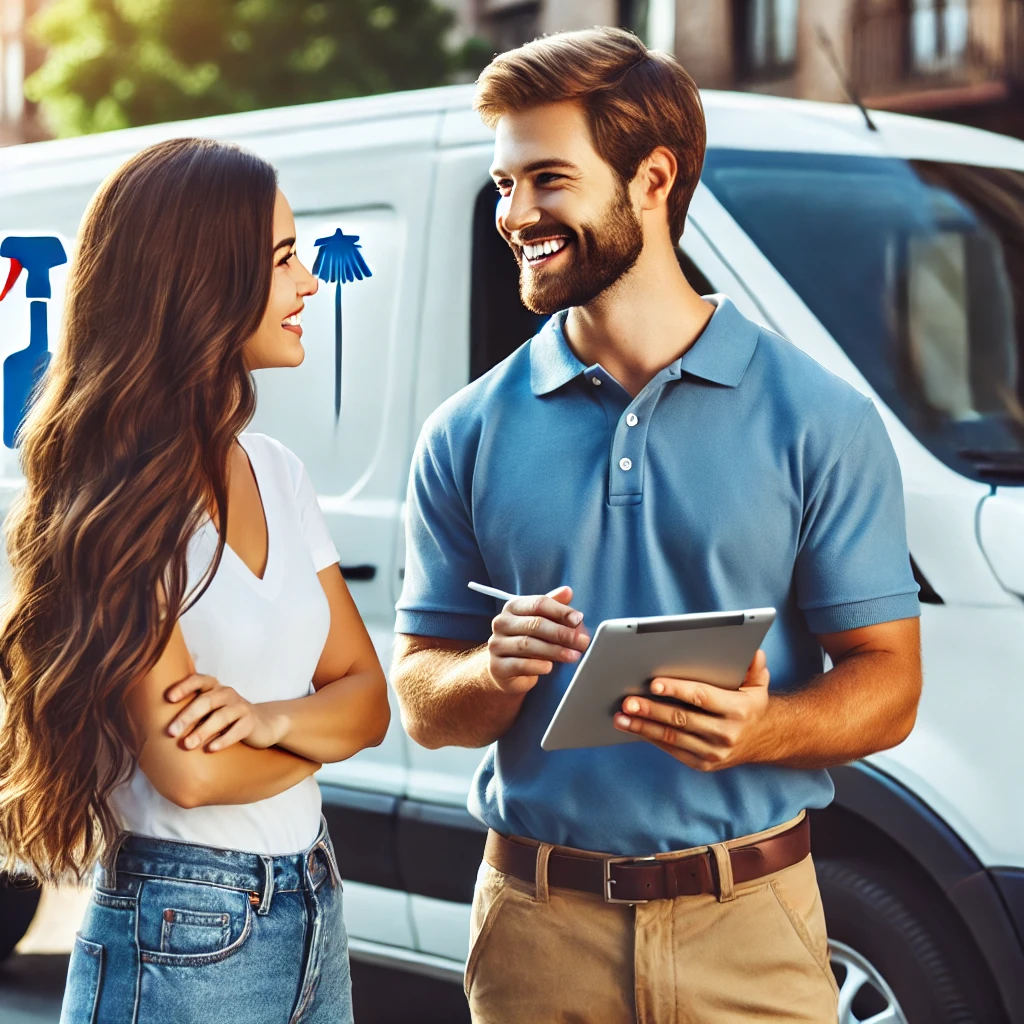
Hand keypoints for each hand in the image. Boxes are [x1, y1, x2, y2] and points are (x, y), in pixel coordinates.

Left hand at [165, 674, 289, 751]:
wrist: (262, 724)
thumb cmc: (225, 717)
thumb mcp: (210, 709)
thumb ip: (190, 710)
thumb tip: (153, 724)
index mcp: (214, 687)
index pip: (198, 680)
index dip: (184, 687)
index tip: (169, 699)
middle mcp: (227, 693)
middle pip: (206, 701)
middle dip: (187, 716)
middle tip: (171, 732)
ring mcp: (240, 707)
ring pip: (221, 716)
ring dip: (202, 731)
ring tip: (187, 745)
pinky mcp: (250, 722)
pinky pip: (236, 730)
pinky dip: (223, 740)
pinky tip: (211, 749)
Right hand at [487, 586, 589, 695]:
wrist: (505, 669)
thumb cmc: (527, 640)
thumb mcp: (541, 620)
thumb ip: (554, 605)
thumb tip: (568, 591)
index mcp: (513, 607)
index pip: (539, 604)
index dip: (561, 611)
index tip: (578, 619)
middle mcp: (501, 623)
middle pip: (535, 624)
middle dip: (562, 633)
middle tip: (582, 642)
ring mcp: (497, 645)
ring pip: (528, 645)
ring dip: (555, 650)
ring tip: (573, 655)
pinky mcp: (498, 666)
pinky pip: (520, 664)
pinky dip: (538, 666)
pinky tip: (550, 667)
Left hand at [612, 650, 770, 771]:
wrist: (763, 740)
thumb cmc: (751, 704)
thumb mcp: (758, 684)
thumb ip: (754, 667)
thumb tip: (752, 651)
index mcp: (738, 710)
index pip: (702, 697)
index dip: (677, 690)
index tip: (654, 684)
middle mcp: (726, 733)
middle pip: (681, 719)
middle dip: (652, 710)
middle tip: (628, 701)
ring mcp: (714, 752)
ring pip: (672, 737)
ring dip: (643, 727)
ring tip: (621, 717)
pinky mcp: (703, 764)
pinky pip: (673, 750)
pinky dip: (651, 738)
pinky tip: (634, 728)